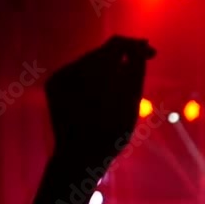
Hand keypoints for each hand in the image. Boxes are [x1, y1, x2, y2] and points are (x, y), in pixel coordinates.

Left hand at [45, 36, 155, 163]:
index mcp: (92, 74)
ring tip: (116, 95)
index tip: (152, 54)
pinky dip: (91, 80)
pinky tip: (98, 99)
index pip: (117, 45)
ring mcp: (58, 76)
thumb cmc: (111, 135)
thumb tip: (141, 46)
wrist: (78, 158)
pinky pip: (77, 74)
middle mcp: (70, 69)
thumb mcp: (131, 101)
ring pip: (90, 62)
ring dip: (106, 71)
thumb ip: (136, 70)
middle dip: (121, 59)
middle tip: (138, 71)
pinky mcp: (52, 84)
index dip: (136, 47)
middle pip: (102, 53)